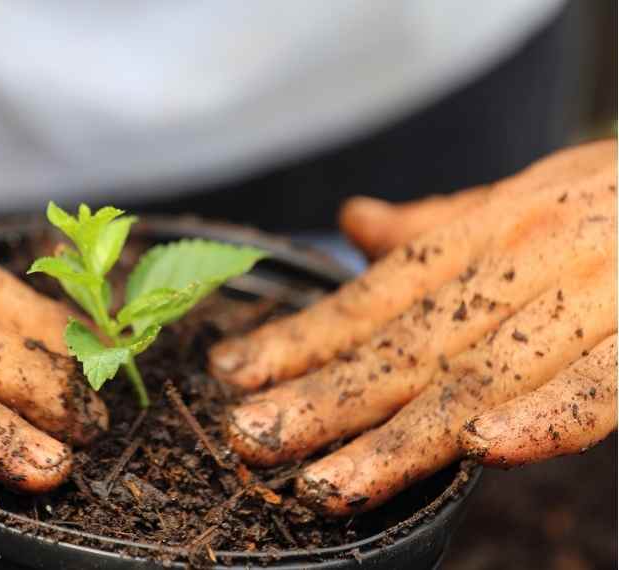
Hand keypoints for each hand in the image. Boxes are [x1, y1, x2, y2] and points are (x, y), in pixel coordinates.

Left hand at [209, 140, 616, 514]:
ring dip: (399, 438)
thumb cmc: (612, 200)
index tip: (235, 372)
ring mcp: (590, 296)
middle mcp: (524, 258)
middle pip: (406, 346)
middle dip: (322, 399)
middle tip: (247, 440)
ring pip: (479, 377)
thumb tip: (353, 223)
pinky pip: (599, 386)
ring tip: (325, 485)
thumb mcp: (518, 198)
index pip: (376, 297)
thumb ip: (436, 225)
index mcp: (486, 229)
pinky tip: (484, 449)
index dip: (302, 338)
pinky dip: (547, 417)